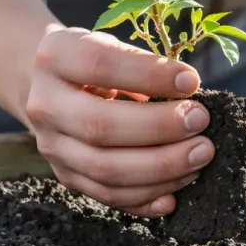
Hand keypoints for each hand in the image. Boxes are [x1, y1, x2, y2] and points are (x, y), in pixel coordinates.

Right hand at [23, 26, 214, 217]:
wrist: (49, 85)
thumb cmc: (96, 64)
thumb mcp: (112, 46)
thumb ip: (144, 65)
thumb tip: (189, 90)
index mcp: (56, 57)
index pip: (101, 66)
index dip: (150, 75)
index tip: (191, 81)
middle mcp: (45, 105)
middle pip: (101, 126)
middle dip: (160, 128)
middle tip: (200, 122)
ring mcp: (51, 146)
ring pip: (104, 169)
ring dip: (160, 168)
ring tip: (199, 155)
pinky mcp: (65, 176)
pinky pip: (106, 196)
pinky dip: (144, 199)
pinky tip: (174, 195)